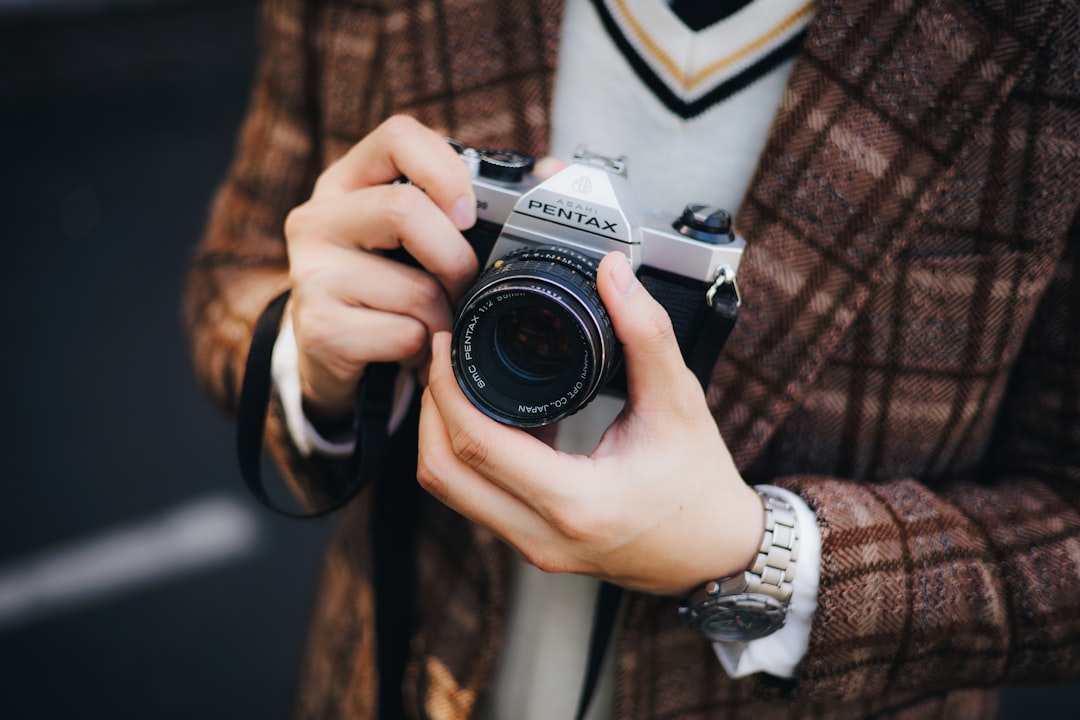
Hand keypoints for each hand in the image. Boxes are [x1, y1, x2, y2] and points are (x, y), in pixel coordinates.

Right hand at [283, 116, 478, 425]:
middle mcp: (318, 218)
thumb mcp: (419, 239)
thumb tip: (552, 172)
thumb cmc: (388, 286)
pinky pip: (403, 335)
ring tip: (440, 326)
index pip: (397, 137)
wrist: (332, 355)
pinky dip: (425, 351)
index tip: (470, 213)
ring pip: (414, 288)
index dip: (445, 168)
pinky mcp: (318, 329)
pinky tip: (416, 352)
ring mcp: (311, 274)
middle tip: (466, 286)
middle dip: (456, 259)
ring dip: (446, 316)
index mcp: (349, 183)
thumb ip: (477, 204)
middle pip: (402, 211)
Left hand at [417, 252, 762, 595]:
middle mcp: (544, 535)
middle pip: (442, 471)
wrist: (716, 554)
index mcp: (577, 502)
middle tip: (439, 358)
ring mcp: (533, 548)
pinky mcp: (531, 546)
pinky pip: (473, 500)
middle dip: (429, 407)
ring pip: (450, 491)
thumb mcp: (678, 402)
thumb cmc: (701, 487)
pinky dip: (465, 457)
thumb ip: (645, 333)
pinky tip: (490, 418)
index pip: (476, 443)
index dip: (446, 387)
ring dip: (440, 434)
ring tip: (456, 383)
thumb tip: (613, 275)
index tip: (445, 343)